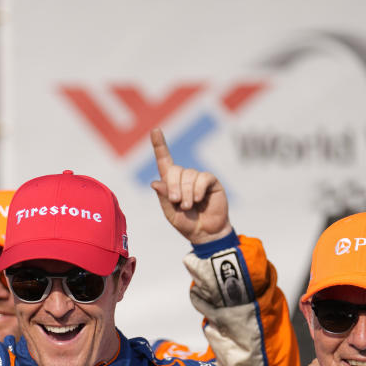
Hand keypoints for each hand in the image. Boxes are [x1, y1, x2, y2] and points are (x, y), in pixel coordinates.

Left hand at [150, 129, 231, 243]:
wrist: (206, 234)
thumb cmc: (187, 223)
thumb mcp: (170, 213)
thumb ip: (163, 198)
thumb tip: (155, 182)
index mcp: (171, 183)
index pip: (164, 160)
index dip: (159, 145)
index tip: (155, 130)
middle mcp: (184, 177)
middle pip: (174, 170)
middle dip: (173, 186)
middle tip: (176, 201)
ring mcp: (198, 178)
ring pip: (188, 175)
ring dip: (186, 192)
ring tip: (188, 206)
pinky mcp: (211, 182)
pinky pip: (203, 178)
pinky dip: (198, 189)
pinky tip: (198, 199)